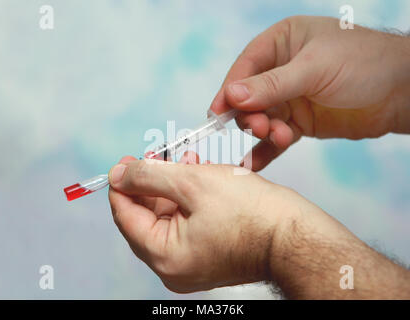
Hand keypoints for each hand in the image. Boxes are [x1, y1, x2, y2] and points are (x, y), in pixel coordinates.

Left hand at [108, 152, 409, 297]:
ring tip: (185, 159)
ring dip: (173, 186)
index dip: (123, 182)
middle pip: (146, 216)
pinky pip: (186, 223)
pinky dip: (188, 199)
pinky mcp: (207, 254)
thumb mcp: (193, 182)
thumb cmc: (253, 212)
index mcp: (165, 255)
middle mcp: (173, 266)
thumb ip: (148, 176)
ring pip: (168, 216)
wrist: (296, 236)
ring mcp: (191, 263)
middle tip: (160, 154)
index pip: (125, 215)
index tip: (128, 159)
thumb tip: (118, 174)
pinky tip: (198, 175)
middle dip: (152, 181)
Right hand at [210, 16, 409, 170]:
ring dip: (265, 132)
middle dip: (252, 114)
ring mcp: (290, 98)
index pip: (245, 67)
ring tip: (282, 137)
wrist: (402, 93)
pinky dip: (265, 151)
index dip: (230, 90)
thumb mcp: (314, 68)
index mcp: (281, 43)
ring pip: (262, 119)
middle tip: (262, 127)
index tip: (217, 113)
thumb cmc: (363, 63)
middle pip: (249, 97)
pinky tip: (253, 164)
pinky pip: (275, 139)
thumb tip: (231, 96)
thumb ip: (272, 85)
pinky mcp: (300, 123)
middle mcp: (280, 71)